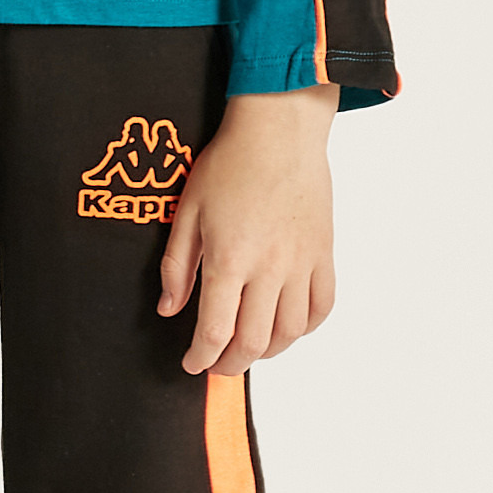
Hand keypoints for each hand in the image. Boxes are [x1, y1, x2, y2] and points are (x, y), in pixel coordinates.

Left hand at [158, 85, 339, 376]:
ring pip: (290, 331)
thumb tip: (169, 308)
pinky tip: (287, 326)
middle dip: (231, 363)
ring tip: (250, 348)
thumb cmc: (231, 163)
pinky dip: (305, 327)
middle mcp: (269, 267)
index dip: (201, 357)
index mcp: (229, 258)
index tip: (192, 363)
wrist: (279, 129)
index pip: (215, 330)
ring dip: (268, 351)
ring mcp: (302, 262)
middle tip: (217, 363)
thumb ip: (176, 265)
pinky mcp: (324, 253)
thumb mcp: (188, 211)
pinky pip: (322, 306)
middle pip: (254, 341)